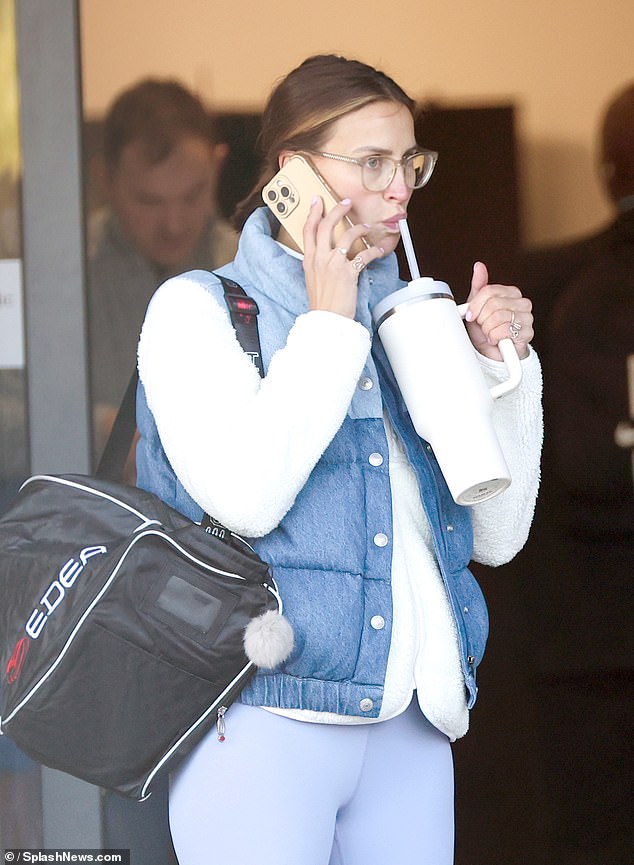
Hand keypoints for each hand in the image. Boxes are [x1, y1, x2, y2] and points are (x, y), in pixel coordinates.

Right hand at [302, 197, 383, 318]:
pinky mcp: (348, 272)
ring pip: (347, 235)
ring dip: (360, 228)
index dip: (313, 213)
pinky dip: (374, 251)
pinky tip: (379, 250)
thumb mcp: (313, 278)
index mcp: (309, 259)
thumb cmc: (322, 301)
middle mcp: (320, 259)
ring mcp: (333, 264)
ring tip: (367, 227)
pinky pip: (364, 255)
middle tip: (346, 203)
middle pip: (326, 226)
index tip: (318, 202)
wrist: (327, 318)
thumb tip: (326, 253)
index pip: (308, 230)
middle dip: (337, 210)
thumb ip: (318, 263)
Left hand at [464, 261, 532, 359]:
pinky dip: (494, 337)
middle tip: (483, 327)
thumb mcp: (478, 307)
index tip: (470, 316)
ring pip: (497, 318)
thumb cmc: (487, 329)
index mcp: (511, 292)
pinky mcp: (528, 332)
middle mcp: (522, 302)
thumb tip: (479, 266)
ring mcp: (527, 317)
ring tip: (490, 333)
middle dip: (482, 319)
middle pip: (492, 304)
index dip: (475, 305)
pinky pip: (504, 331)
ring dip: (487, 330)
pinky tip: (496, 340)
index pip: (488, 291)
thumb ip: (479, 286)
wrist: (493, 353)